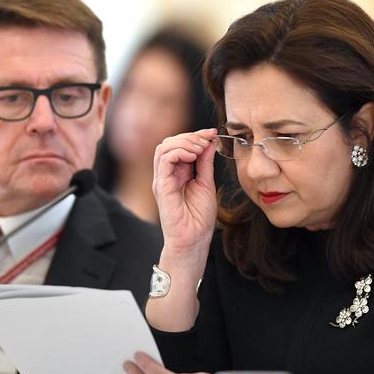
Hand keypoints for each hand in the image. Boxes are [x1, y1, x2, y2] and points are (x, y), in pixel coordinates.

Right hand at [153, 128, 218, 255]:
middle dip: (190, 136)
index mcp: (176, 173)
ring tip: (200, 149)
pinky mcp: (161, 186)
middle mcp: (166, 174)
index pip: (179, 145)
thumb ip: (205, 163)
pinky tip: (193, 155)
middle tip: (207, 140)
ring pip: (164, 147)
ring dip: (184, 142)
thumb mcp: (206, 183)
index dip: (195, 135)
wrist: (193, 240)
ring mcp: (162, 180)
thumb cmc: (198, 218)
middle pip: (169, 142)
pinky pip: (164, 160)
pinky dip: (179, 151)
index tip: (212, 133)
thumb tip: (209, 142)